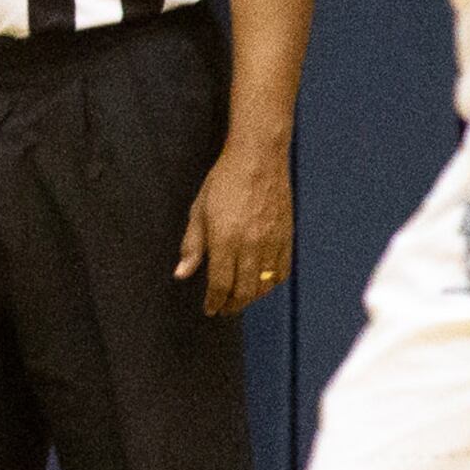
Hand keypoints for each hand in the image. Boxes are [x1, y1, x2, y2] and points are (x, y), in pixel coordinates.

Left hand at [180, 140, 294, 313]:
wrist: (258, 160)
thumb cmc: (223, 182)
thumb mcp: (198, 212)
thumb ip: (192, 246)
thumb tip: (182, 274)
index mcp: (226, 239)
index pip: (221, 284)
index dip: (214, 301)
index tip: (209, 309)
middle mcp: (252, 245)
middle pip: (244, 290)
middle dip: (232, 305)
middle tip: (223, 309)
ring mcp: (273, 242)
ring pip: (264, 284)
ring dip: (251, 297)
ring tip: (239, 299)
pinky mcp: (287, 237)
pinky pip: (282, 271)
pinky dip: (271, 283)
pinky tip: (260, 284)